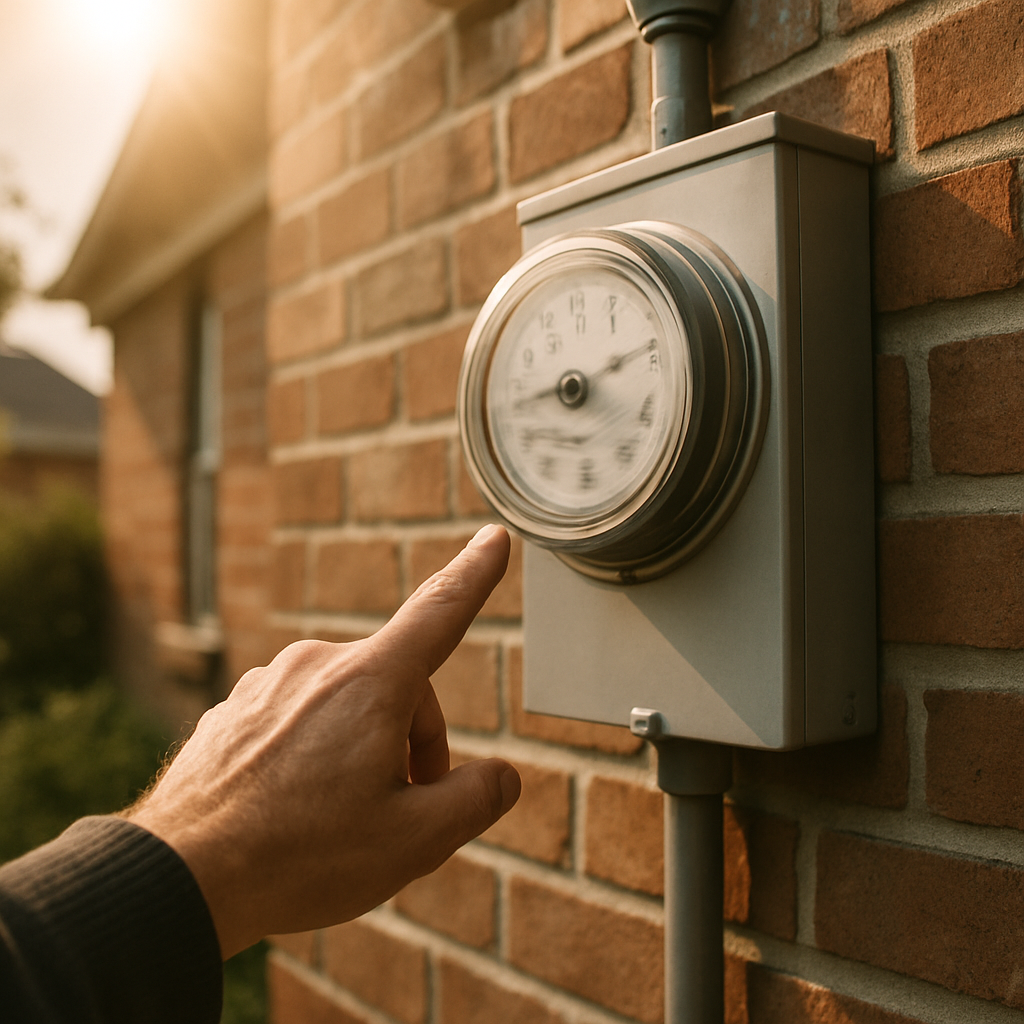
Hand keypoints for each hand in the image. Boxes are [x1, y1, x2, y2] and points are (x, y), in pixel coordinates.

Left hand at [128, 524, 520, 958]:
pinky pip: (299, 720)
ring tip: (341, 821)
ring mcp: (269, 682)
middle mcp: (318, 664)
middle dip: (416, 744)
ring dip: (364, 751)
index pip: (439, 613)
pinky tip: (295, 811)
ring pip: (348, 706)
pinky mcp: (235, 708)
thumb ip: (475, 800)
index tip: (492, 538)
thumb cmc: (302, 856)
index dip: (474, 575)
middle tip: (403, 812)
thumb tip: (501, 778)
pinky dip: (314, 756)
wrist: (179, 876)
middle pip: (398, 690)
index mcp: (370, 682)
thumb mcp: (414, 842)